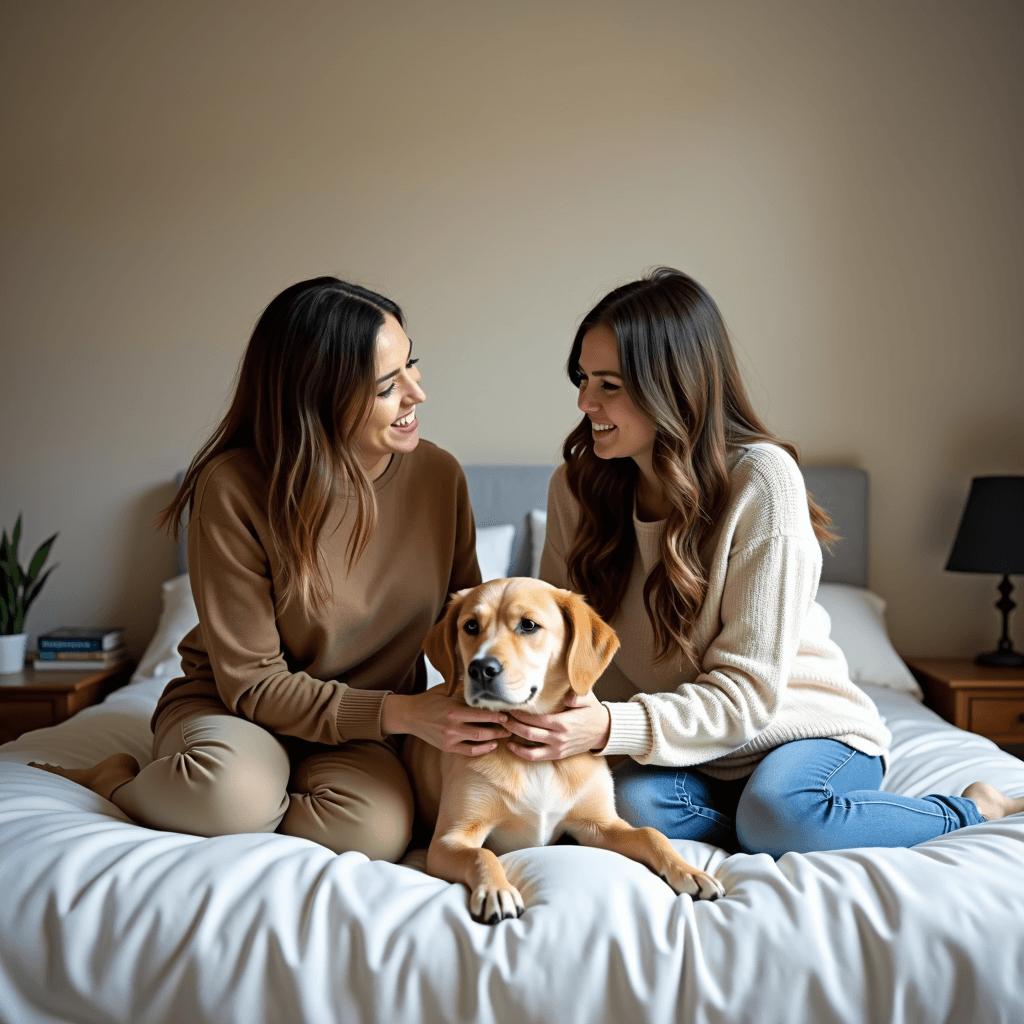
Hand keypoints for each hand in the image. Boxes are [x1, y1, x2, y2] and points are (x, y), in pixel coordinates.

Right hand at [381, 688, 509, 755]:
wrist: (410, 715)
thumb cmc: (430, 699)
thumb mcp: (447, 690)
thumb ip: (464, 689)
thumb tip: (484, 684)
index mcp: (453, 709)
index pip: (481, 713)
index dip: (497, 715)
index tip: (508, 714)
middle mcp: (452, 725)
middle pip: (482, 730)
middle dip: (500, 729)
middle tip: (512, 726)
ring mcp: (449, 738)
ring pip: (477, 741)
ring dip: (494, 738)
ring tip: (505, 734)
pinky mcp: (447, 747)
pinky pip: (469, 751)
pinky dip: (482, 749)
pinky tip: (492, 745)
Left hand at [504, 691, 611, 760]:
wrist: (604, 732)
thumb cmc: (593, 712)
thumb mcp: (588, 699)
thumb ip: (577, 696)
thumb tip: (567, 696)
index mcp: (564, 723)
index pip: (536, 719)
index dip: (521, 714)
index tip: (511, 706)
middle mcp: (558, 738)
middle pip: (528, 733)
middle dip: (512, 724)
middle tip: (501, 716)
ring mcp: (557, 749)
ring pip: (530, 748)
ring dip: (514, 739)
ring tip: (503, 729)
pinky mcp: (557, 755)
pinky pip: (536, 757)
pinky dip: (522, 753)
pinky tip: (512, 746)